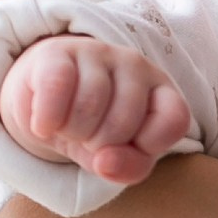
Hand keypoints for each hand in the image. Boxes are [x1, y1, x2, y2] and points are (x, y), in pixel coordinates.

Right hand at [0, 34, 191, 184]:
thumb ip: (128, 167)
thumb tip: (105, 162)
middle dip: (99, 145)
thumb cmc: (93, 132)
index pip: (174, 120)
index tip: (125, 149)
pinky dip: (47, 119)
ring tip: (68, 128)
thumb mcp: (118, 159)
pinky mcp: (58, 50)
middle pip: (123, 121)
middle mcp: (136, 65)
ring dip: (72, 132)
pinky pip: (57, 87)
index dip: (148, 146)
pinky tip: (45, 125)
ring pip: (89, 105)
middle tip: (88, 138)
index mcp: (162, 91)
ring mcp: (98, 52)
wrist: (44, 105)